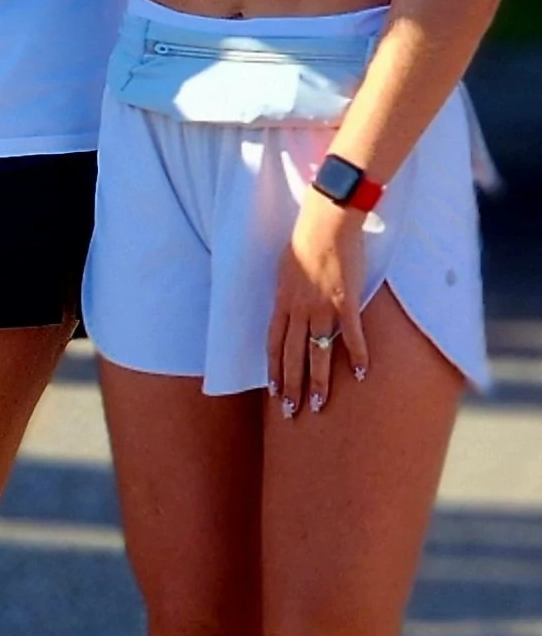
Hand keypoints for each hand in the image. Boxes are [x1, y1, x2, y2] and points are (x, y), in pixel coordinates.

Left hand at [267, 187, 367, 416]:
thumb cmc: (303, 240)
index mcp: (281, 303)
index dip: (274, 372)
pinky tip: (362, 374)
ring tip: (319, 405)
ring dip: (319, 382)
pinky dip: (357, 355)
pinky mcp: (346, 302)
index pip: (273, 346)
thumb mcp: (283, 269)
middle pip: (292, 357)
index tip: (274, 393)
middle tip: (293, 412)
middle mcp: (298, 311)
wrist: (326, 223)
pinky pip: (352, 335)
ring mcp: (322, 308)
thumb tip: (285, 306)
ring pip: (317, 353)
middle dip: (292, 387)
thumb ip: (284, 293)